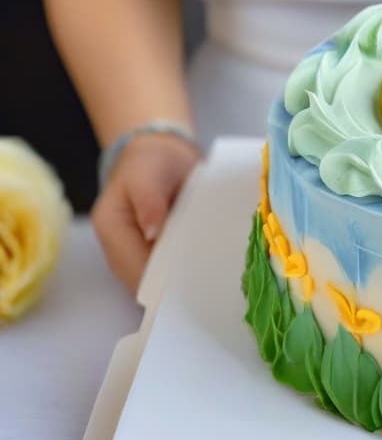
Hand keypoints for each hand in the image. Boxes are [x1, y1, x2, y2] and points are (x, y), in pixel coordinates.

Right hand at [91, 133, 200, 290]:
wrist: (159, 155)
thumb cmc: (152, 161)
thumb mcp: (149, 171)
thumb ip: (149, 200)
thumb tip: (153, 232)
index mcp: (111, 227)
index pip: (134, 266)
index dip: (162, 278)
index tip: (194, 277)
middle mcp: (117, 248)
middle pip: (145, 281)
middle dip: (174, 284)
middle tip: (210, 279)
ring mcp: (133, 254)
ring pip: (156, 282)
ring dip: (180, 280)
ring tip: (211, 276)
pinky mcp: (151, 254)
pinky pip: (166, 272)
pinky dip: (184, 272)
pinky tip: (207, 268)